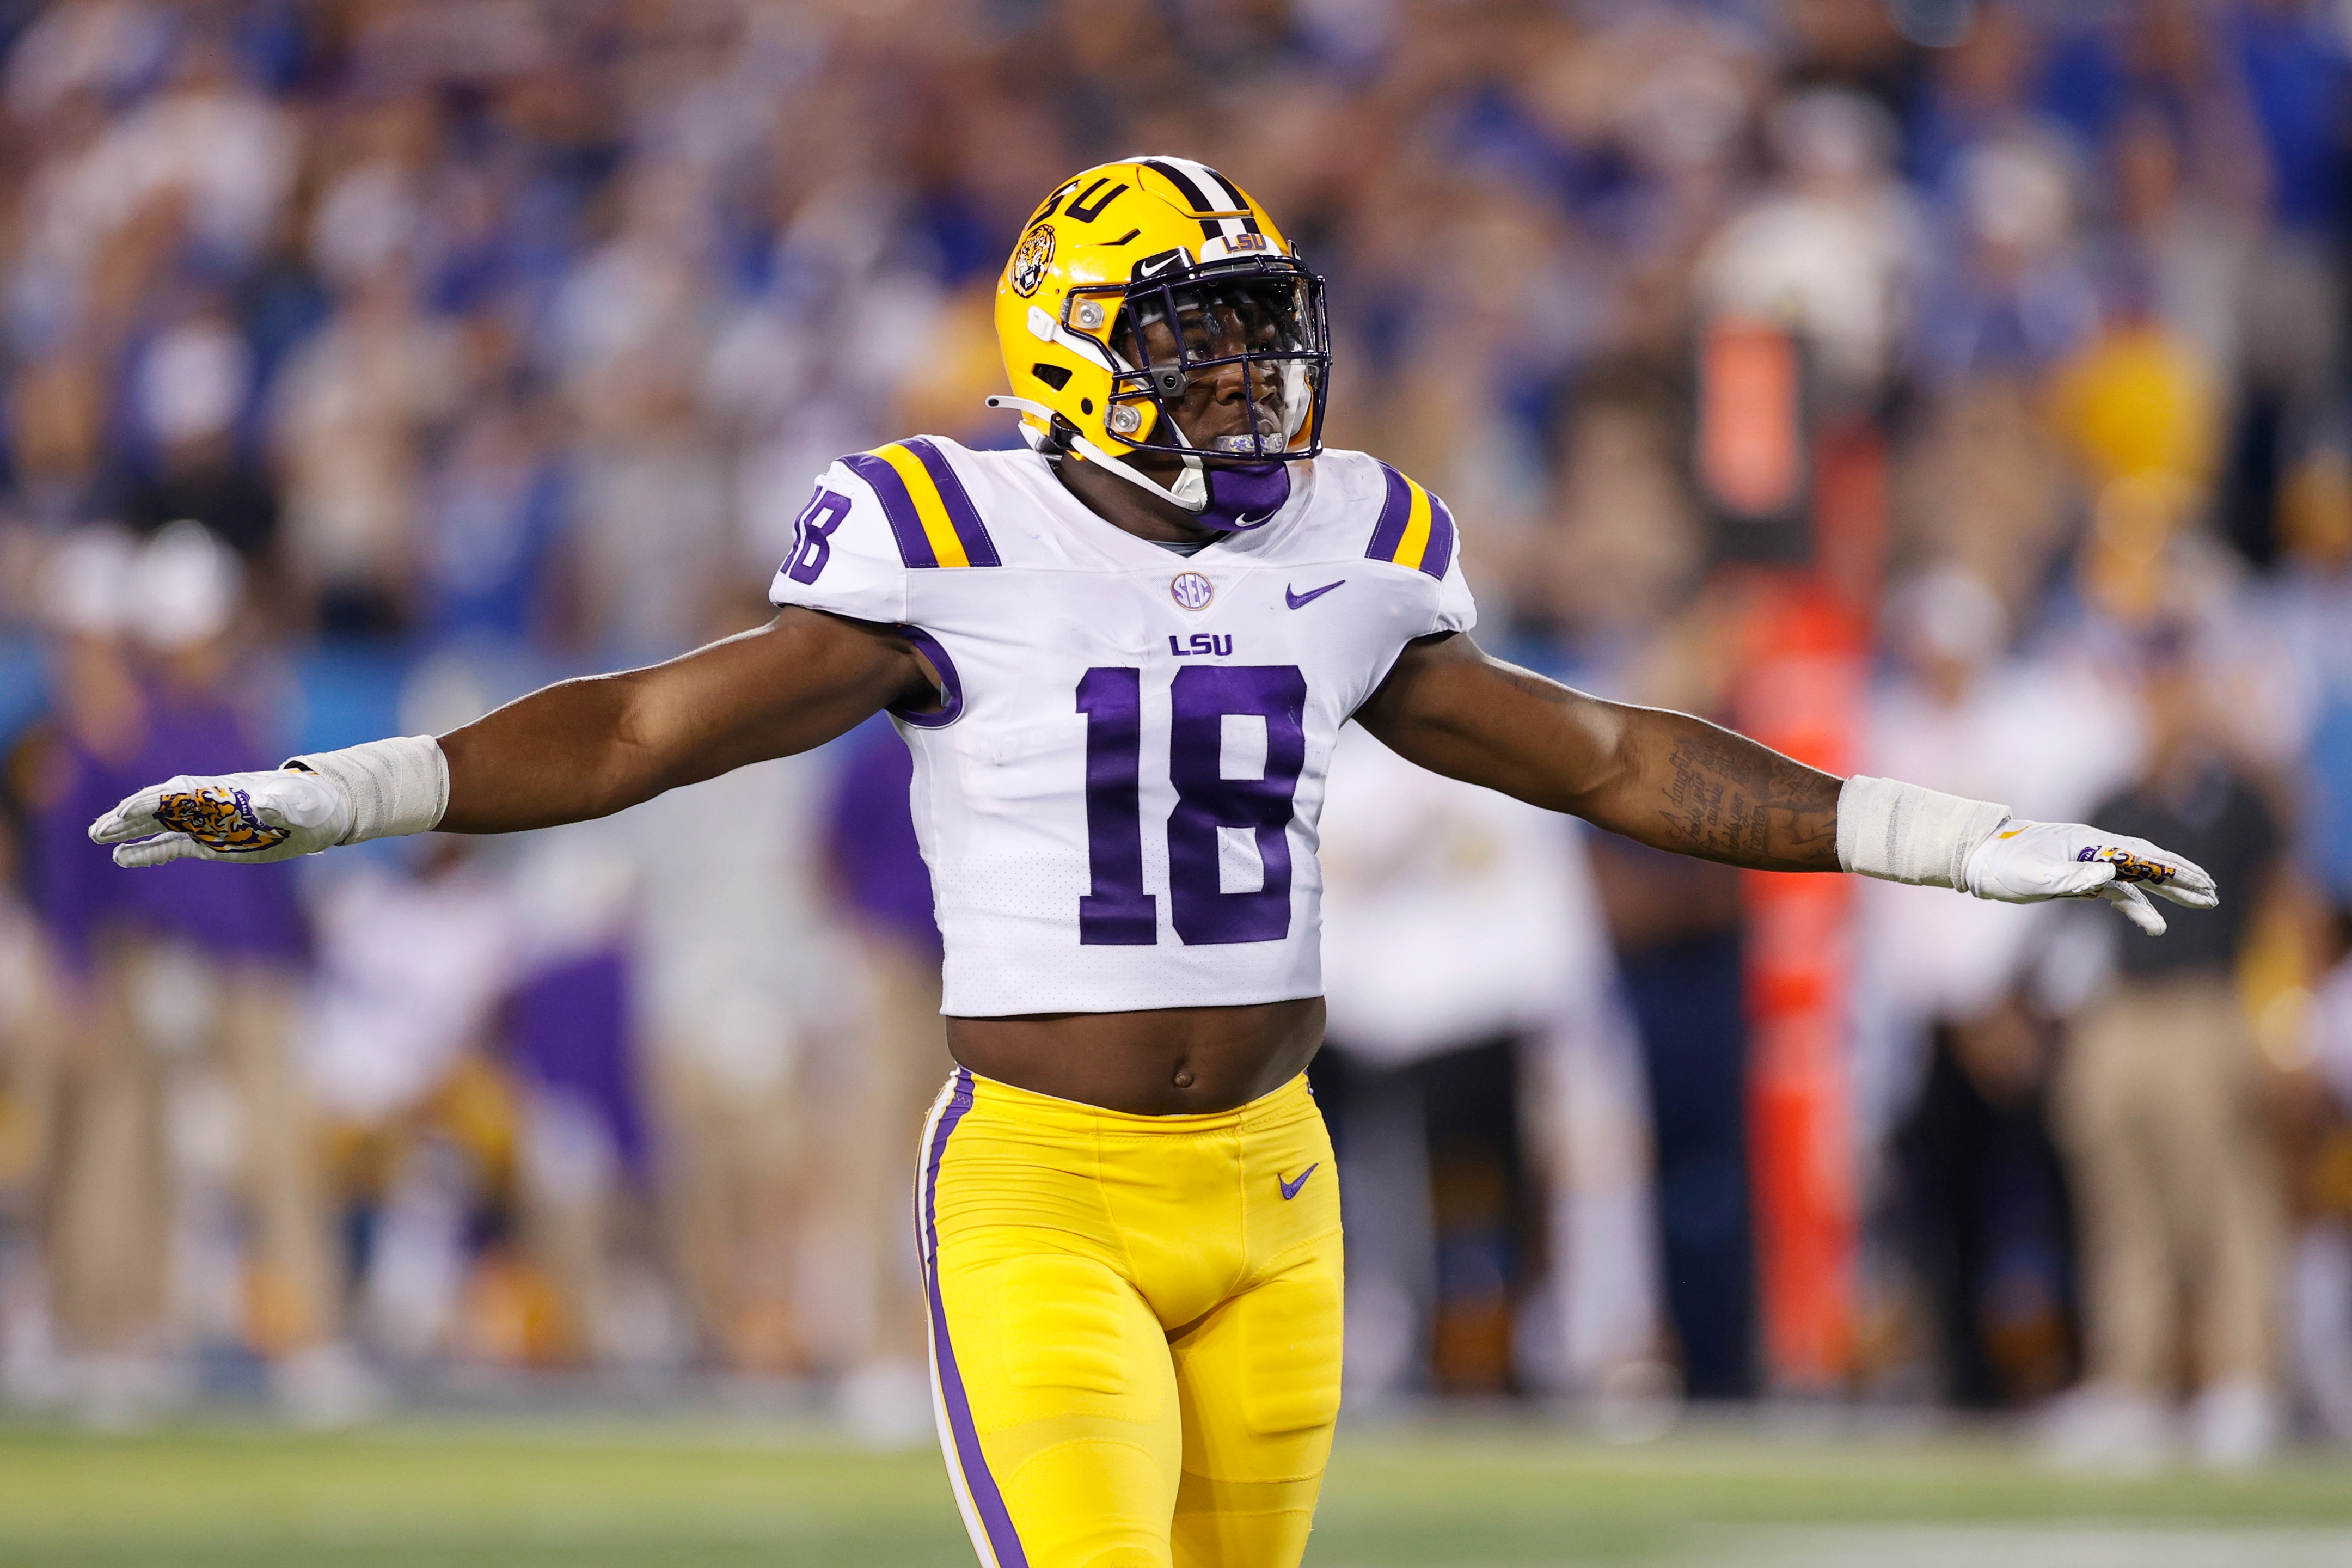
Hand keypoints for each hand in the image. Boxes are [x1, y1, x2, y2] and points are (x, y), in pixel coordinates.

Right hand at [88, 769, 350, 867]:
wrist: (322, 812)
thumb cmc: (312, 803)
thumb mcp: (299, 803)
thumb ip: (279, 802)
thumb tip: (260, 803)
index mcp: (225, 792)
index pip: (181, 793)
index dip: (154, 801)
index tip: (127, 811)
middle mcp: (209, 806)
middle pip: (160, 806)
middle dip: (129, 815)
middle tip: (98, 827)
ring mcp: (207, 824)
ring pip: (159, 825)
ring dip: (129, 831)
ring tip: (97, 836)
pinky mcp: (211, 843)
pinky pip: (172, 846)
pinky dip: (148, 851)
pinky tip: (122, 857)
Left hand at [1962, 819, 2217, 935]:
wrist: (1975, 858)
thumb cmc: (2002, 864)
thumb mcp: (2034, 873)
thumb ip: (2072, 875)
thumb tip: (2109, 873)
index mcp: (2090, 842)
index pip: (2142, 856)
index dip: (2174, 870)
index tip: (2203, 882)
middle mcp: (2094, 849)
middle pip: (2149, 862)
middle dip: (2183, 877)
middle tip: (2215, 893)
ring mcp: (2088, 864)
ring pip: (2138, 879)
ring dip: (2169, 891)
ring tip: (2202, 903)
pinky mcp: (2078, 880)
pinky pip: (2117, 894)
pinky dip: (2138, 907)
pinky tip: (2156, 925)